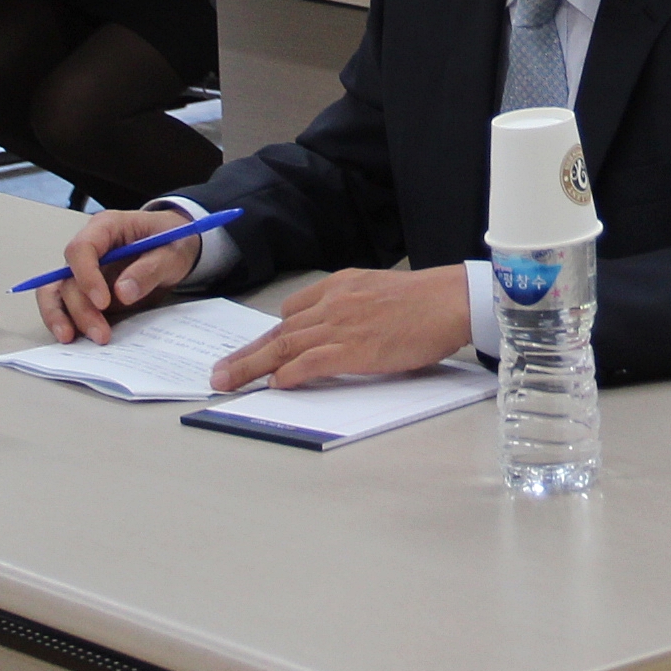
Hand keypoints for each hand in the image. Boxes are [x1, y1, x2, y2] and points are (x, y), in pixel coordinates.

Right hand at [35, 206, 196, 344]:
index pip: (82, 248)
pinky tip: (73, 339)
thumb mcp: (172, 252)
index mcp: (107, 227)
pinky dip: (65, 321)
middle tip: (101, 334)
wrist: (175, 248)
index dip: (87, 276)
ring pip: (56, 293)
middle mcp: (88, 248)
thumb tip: (122, 292)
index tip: (103, 302)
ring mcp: (83, 271)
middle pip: (67, 277)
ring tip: (74, 340)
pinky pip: (64, 306)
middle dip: (80, 308)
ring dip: (63, 318)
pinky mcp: (85, 291)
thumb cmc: (172, 241)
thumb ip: (150, 269)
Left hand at [217, 265, 470, 389]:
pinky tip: (273, 385)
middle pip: (280, 331)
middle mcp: (334, 302)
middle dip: (246, 352)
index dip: (271, 334)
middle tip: (220, 371)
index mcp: (341, 285)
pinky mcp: (353, 349)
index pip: (293, 310)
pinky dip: (287, 374)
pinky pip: (309, 363)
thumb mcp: (381, 291)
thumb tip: (342, 329)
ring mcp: (341, 325)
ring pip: (284, 346)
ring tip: (227, 382)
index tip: (256, 349)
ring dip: (252, 366)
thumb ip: (354, 306)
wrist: (451, 300)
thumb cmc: (427, 301)